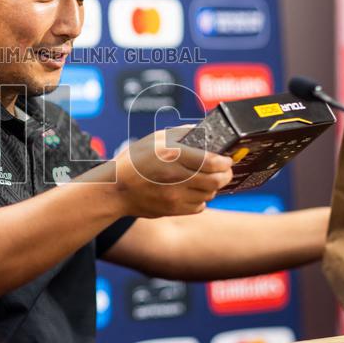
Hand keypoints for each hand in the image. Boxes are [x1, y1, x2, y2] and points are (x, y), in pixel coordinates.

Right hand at [112, 127, 232, 218]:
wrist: (116, 190)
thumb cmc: (134, 161)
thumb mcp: (154, 139)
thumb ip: (180, 134)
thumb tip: (203, 132)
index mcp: (172, 154)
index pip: (212, 161)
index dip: (225, 161)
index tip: (227, 159)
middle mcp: (176, 176)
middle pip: (216, 180)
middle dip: (225, 174)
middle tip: (225, 170)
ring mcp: (175, 196)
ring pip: (210, 193)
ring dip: (213, 186)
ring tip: (207, 179)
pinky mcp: (173, 210)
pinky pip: (199, 206)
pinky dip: (201, 198)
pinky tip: (193, 191)